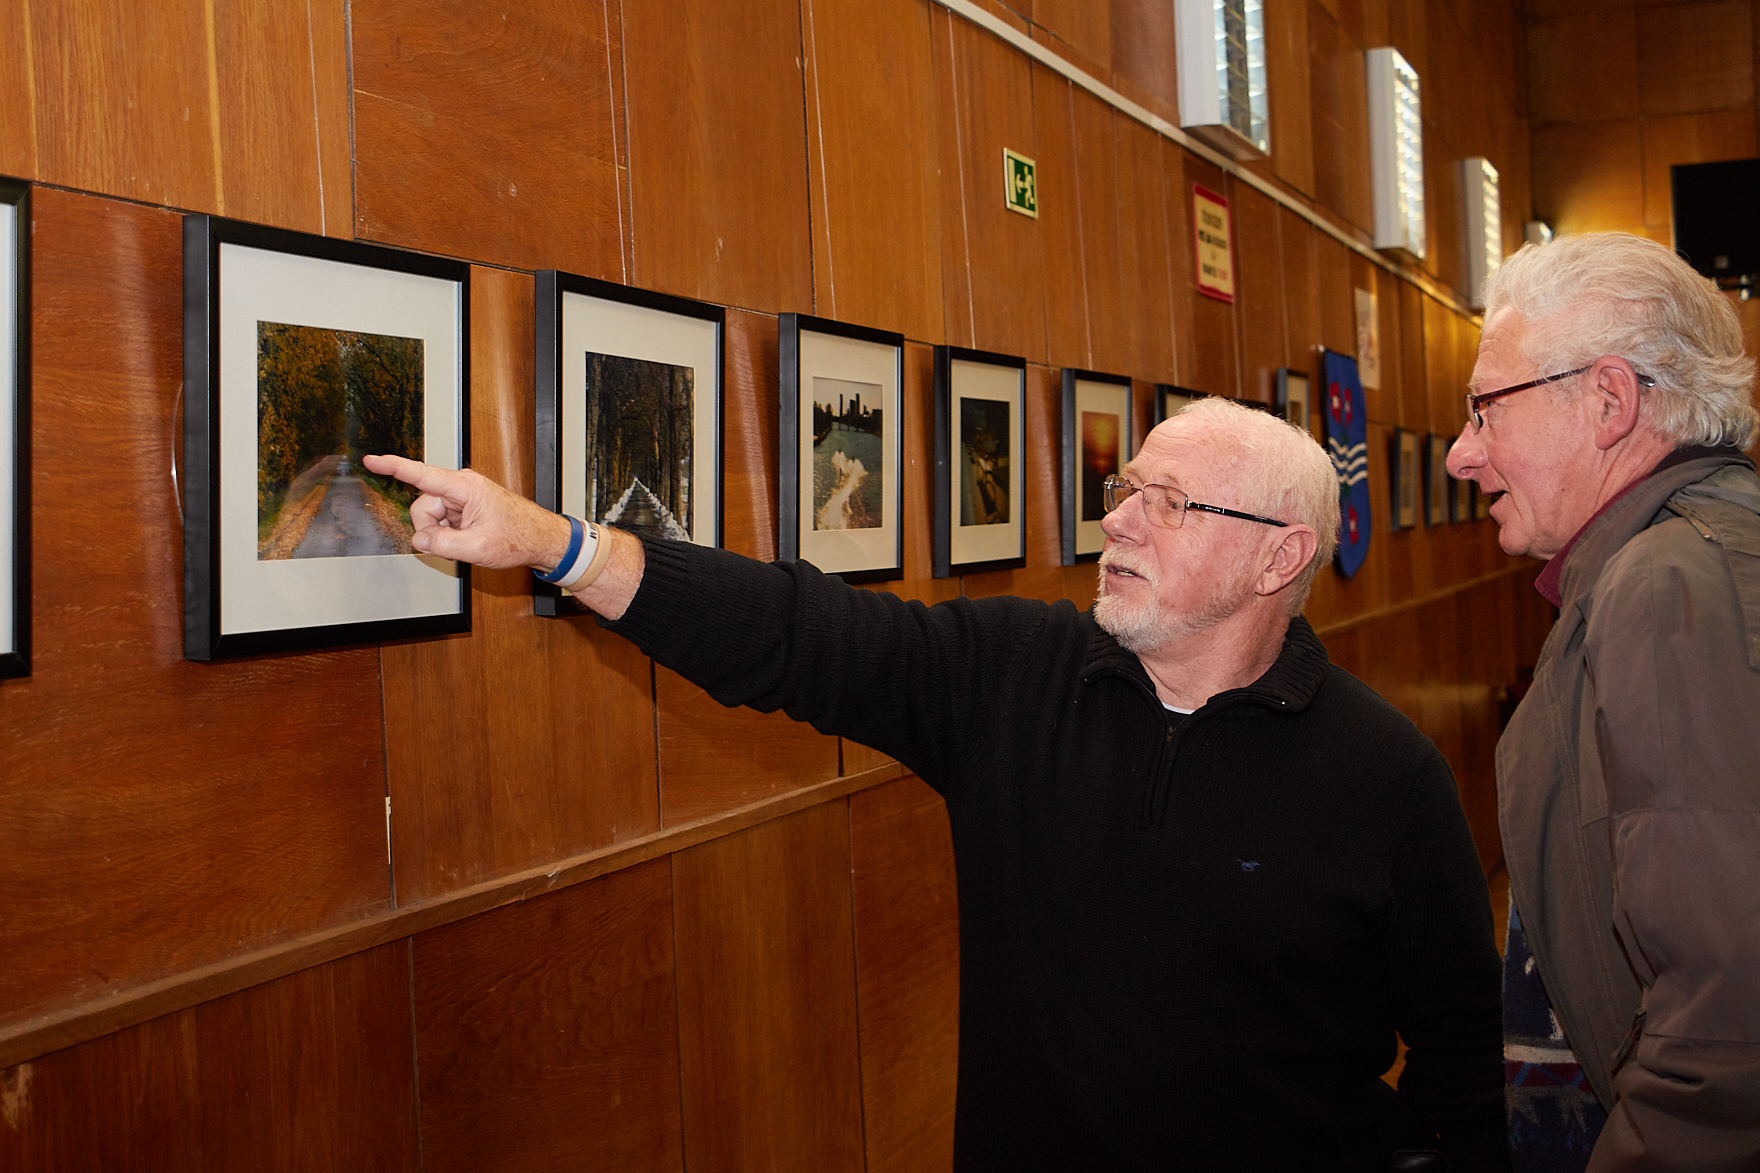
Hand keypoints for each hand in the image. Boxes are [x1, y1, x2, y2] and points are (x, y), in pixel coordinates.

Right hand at [361, 454, 570, 570]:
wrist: (541, 539)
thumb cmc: (518, 538)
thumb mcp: (477, 547)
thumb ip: (442, 544)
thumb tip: (419, 539)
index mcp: (465, 487)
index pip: (420, 474)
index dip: (393, 467)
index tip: (371, 460)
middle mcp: (462, 486)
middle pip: (423, 506)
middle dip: (431, 529)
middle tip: (456, 543)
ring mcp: (463, 495)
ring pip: (431, 516)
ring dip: (442, 534)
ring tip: (468, 539)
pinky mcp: (464, 505)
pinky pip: (442, 520)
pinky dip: (449, 534)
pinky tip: (467, 538)